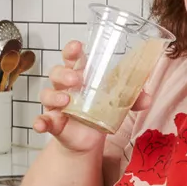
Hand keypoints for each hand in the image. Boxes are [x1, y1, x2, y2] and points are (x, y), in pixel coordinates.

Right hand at [33, 41, 151, 151]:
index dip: (72, 50)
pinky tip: (41, 125)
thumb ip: (133, 98)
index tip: (77, 47)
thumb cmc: (99, 111)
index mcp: (80, 75)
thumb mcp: (118, 102)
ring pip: (47, 93)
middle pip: (56, 72)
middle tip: (77, 79)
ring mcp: (56, 104)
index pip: (72, 57)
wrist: (89, 138)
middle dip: (64, 73)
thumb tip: (147, 98)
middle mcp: (65, 87)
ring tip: (65, 101)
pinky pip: (41, 119)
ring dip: (54, 95)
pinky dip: (39, 122)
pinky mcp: (53, 122)